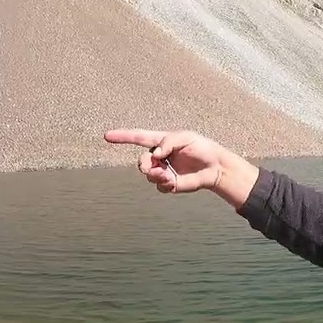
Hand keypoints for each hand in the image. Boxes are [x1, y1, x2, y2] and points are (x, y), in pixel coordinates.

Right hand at [104, 128, 225, 193]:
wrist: (215, 167)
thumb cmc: (202, 148)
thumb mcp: (187, 138)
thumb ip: (169, 142)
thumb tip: (156, 154)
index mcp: (161, 141)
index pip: (139, 137)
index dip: (123, 137)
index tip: (107, 136)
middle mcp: (159, 156)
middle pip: (141, 161)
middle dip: (145, 165)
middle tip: (157, 168)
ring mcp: (163, 170)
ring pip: (148, 175)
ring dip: (156, 176)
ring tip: (169, 176)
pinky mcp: (169, 183)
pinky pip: (158, 186)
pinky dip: (163, 185)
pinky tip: (173, 182)